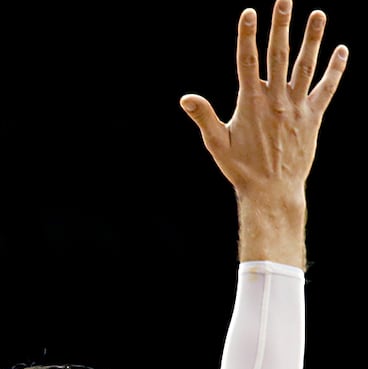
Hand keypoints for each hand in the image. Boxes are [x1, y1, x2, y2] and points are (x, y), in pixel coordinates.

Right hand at [181, 2, 346, 198]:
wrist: (272, 190)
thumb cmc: (241, 169)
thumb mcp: (217, 144)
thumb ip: (204, 117)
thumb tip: (186, 98)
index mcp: (250, 103)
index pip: (248, 61)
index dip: (247, 35)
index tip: (249, 13)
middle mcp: (275, 99)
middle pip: (278, 55)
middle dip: (281, 26)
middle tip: (284, 0)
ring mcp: (296, 106)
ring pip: (306, 65)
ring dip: (313, 38)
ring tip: (318, 14)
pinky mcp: (313, 117)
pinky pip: (326, 88)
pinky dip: (335, 69)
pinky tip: (341, 50)